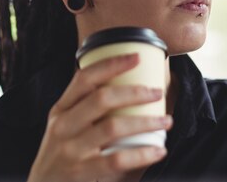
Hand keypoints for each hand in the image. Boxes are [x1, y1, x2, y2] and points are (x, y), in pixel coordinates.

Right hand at [27, 53, 172, 181]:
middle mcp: (63, 126)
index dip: (111, 64)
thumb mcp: (63, 126)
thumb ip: (85, 108)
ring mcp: (71, 150)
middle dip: (134, 92)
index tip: (135, 56)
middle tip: (157, 92)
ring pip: (113, 127)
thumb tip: (128, 89)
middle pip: (101, 99)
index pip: (84, 78)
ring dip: (145, 122)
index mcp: (60, 109)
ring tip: (166, 120)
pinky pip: (117, 160)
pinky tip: (158, 150)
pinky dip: (142, 154)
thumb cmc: (60, 155)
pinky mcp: (81, 172)